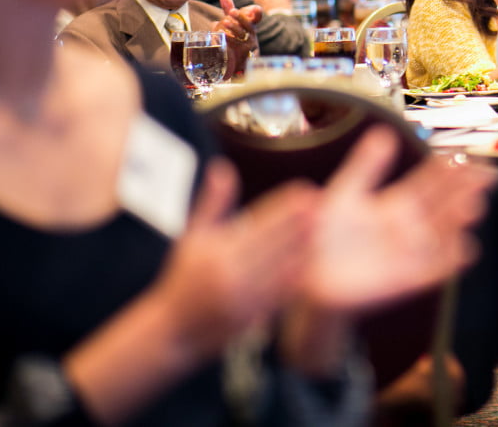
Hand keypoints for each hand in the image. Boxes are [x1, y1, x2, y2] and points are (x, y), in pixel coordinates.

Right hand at [150, 158, 315, 362]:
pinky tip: (314, 262)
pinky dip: (298, 276)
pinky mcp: (253, 316)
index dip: (283, 206)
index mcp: (217, 251)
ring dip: (304, 247)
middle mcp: (230, 273)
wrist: (172, 330)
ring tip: (324, 228)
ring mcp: (243, 297)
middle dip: (299, 222)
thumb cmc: (182, 276)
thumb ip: (213, 203)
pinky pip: (281, 293)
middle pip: (273, 243)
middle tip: (324, 203)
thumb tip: (223, 166)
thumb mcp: (191, 237)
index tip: (305, 189)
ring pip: (281, 267)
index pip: (257, 222)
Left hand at [214, 0, 260, 72]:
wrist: (238, 57)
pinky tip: (223, 35)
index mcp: (250, 23)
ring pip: (243, 34)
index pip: (257, 16)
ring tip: (224, 22)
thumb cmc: (236, 35)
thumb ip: (229, 7)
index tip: (255, 8)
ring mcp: (249, 43)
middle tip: (232, 11)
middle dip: (240, 17)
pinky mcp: (244, 52)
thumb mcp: (233, 21)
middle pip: (249, 24)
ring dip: (234, 27)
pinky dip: (230, 39)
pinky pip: (237, 44)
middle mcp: (252, 32)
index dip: (257, 12)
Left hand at [303, 127, 490, 312]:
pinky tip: (464, 249)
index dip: (449, 170)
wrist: (311, 274)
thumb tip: (385, 132)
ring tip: (473, 205)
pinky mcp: (406, 279)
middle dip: (465, 191)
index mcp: (398, 204)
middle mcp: (412, 227)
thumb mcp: (346, 192)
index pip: (431, 183)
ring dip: (459, 221)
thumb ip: (365, 165)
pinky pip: (434, 270)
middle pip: (445, 205)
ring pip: (444, 233)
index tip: (464, 156)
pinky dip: (450, 261)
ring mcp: (411, 253)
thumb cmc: (326, 234)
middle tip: (484, 175)